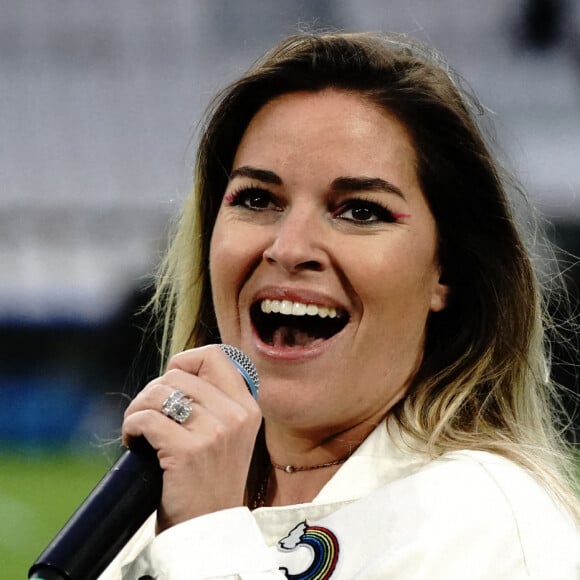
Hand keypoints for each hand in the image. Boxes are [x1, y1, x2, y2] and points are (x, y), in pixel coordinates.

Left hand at [122, 345, 261, 531]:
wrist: (208, 530)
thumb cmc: (210, 480)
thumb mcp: (229, 435)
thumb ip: (214, 402)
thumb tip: (176, 372)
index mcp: (248, 407)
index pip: (215, 356)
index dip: (185, 363)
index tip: (172, 384)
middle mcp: (236, 415)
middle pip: (177, 374)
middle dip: (153, 391)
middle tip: (148, 416)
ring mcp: (214, 432)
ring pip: (158, 392)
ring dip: (138, 408)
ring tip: (138, 429)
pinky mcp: (187, 451)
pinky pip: (145, 418)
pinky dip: (131, 426)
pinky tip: (134, 442)